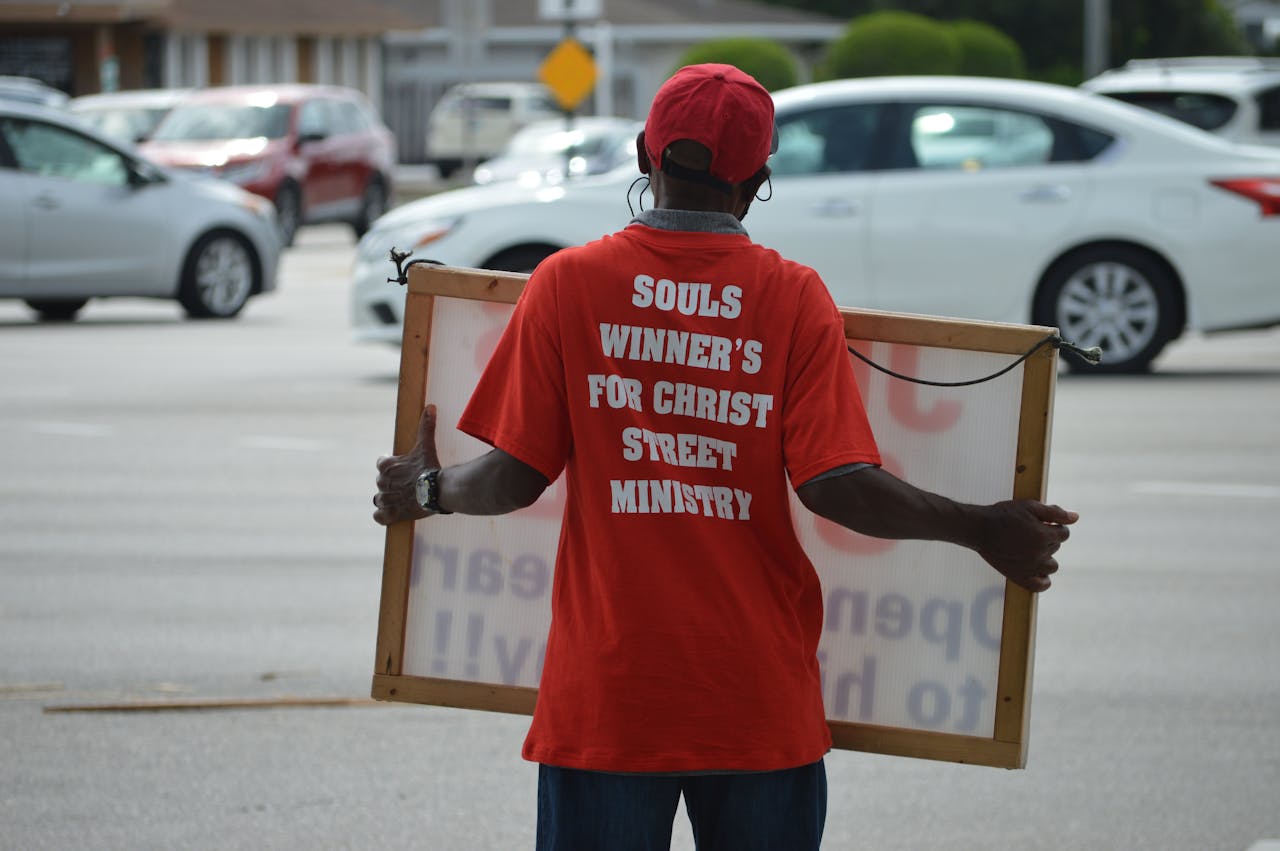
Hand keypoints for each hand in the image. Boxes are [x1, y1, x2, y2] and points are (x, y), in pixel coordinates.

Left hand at [373, 404, 441, 525]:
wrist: (436, 490)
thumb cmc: (430, 467)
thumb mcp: (426, 445)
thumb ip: (426, 426)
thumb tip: (429, 407)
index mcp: (387, 465)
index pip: (381, 463)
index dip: (390, 466)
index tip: (400, 468)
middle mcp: (382, 482)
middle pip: (381, 483)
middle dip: (391, 484)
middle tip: (406, 486)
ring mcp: (386, 499)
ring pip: (379, 499)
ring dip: (387, 500)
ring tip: (401, 500)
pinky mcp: (391, 514)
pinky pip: (379, 517)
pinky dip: (383, 516)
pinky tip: (392, 514)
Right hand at [974, 500, 1077, 592]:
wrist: (979, 528)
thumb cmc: (1004, 514)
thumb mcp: (1030, 506)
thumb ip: (1055, 512)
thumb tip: (1076, 517)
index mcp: (1045, 535)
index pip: (1064, 533)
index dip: (1055, 526)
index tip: (1043, 523)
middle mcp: (1040, 553)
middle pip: (1056, 547)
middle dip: (1048, 538)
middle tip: (1029, 532)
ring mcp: (1030, 567)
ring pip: (1052, 566)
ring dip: (1046, 557)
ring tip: (1031, 549)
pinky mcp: (1019, 577)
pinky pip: (1040, 586)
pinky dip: (1043, 580)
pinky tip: (1036, 570)